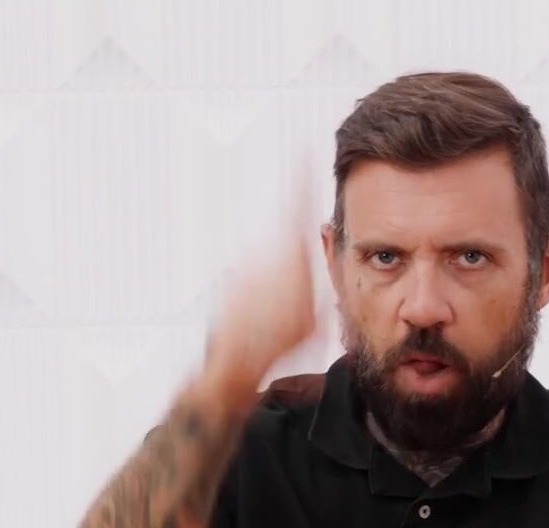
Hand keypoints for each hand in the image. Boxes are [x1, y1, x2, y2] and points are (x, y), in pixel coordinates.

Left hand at [203, 166, 318, 407]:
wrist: (234, 360)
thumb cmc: (276, 341)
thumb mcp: (315, 313)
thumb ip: (317, 280)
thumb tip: (319, 263)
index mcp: (290, 251)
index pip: (297, 203)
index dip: (301, 174)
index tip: (303, 147)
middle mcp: (264, 251)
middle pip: (288, 245)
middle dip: (295, 267)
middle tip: (298, 304)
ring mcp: (244, 264)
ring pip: (270, 269)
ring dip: (276, 289)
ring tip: (278, 323)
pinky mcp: (229, 280)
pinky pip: (253, 285)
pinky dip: (260, 300)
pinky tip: (263, 325)